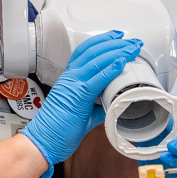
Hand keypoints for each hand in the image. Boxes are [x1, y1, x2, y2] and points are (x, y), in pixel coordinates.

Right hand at [20, 31, 142, 177]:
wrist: (43, 140)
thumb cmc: (58, 128)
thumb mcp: (83, 111)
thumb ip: (98, 104)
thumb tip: (113, 102)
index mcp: (69, 77)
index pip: (86, 51)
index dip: (102, 41)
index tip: (117, 37)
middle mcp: (70, 76)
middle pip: (93, 50)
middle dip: (115, 43)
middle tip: (133, 42)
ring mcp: (72, 84)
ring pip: (96, 60)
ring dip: (117, 52)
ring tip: (132, 48)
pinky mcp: (77, 96)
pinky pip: (96, 79)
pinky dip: (110, 69)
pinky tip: (121, 63)